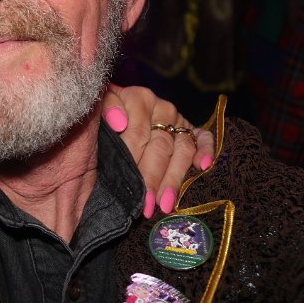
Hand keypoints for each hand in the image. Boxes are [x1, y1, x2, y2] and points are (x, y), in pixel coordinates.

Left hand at [101, 84, 215, 218]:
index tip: (126, 182)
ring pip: (182, 149)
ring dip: (174, 178)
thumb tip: (119, 122)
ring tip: (164, 204)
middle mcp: (162, 108)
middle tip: (146, 203)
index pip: (138, 133)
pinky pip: (204, 139)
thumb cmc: (103, 115)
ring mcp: (179, 119)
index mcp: (138, 98)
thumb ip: (105, 108)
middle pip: (160, 146)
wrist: (113, 111)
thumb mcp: (98, 106)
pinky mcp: (192, 130)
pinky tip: (203, 166)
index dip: (132, 158)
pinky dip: (206, 151)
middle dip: (152, 178)